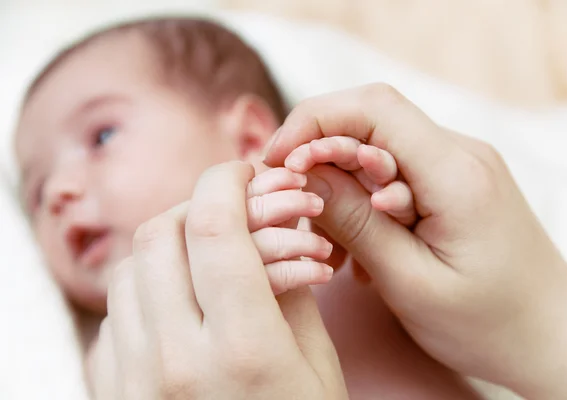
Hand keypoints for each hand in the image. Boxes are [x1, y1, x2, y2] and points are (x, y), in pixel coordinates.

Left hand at [88, 161, 347, 399]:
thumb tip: (272, 223)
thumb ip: (289, 285)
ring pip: (128, 270)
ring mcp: (132, 383)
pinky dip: (144, 292)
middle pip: (161, 236)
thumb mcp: (315, 364)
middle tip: (226, 209)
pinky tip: (178, 303)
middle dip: (195, 205)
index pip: (216, 227)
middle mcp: (175, 363)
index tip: (242, 171)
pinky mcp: (112, 396)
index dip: (228, 181)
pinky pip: (113, 318)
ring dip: (166, 246)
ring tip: (203, 255)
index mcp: (244, 350)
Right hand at [264, 84, 566, 398]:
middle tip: (294, 202)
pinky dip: (365, 202)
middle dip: (321, 153)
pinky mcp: (452, 184)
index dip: (314, 123)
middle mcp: (460, 155)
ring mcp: (458, 167)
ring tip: (336, 249)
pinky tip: (361, 251)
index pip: (373, 108)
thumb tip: (304, 172)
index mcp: (456, 173)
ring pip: (378, 149)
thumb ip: (354, 221)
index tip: (277, 160)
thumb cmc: (488, 323)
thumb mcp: (410, 280)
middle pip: (371, 120)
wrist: (549, 338)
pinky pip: (395, 174)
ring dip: (342, 187)